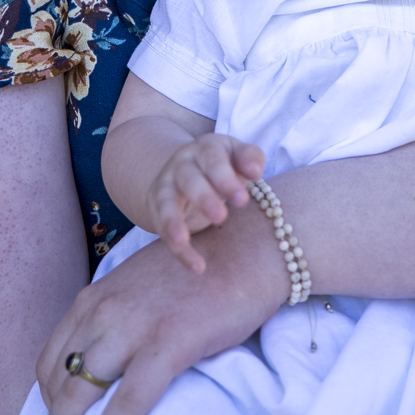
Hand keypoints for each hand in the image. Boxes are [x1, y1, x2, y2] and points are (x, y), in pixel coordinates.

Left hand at [38, 200, 288, 414]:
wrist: (245, 247)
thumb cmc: (197, 269)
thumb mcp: (139, 285)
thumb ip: (115, 316)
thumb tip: (102, 360)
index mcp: (96, 297)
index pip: (51, 358)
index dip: (50, 398)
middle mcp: (104, 310)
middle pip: (60, 380)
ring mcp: (133, 326)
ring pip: (81, 393)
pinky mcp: (168, 343)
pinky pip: (128, 401)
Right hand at [148, 133, 263, 271]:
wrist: (182, 169)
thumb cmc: (222, 165)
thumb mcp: (236, 156)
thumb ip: (249, 158)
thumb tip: (255, 170)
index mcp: (206, 149)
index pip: (214, 160)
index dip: (226, 179)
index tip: (242, 199)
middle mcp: (183, 164)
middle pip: (189, 178)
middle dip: (203, 197)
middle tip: (220, 216)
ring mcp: (167, 186)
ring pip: (167, 203)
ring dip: (174, 221)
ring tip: (183, 241)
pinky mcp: (158, 210)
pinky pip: (164, 230)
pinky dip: (178, 249)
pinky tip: (196, 266)